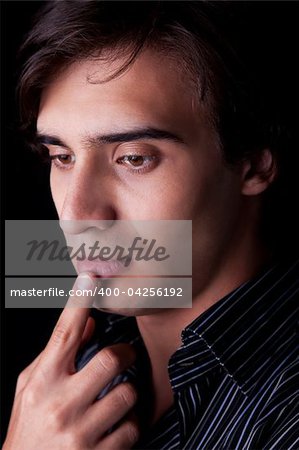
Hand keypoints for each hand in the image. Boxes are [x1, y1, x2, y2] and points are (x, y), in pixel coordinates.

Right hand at [3, 273, 138, 449]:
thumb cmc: (26, 431)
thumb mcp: (29, 391)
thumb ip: (55, 356)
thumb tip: (86, 324)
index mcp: (40, 383)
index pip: (63, 333)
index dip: (78, 301)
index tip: (90, 279)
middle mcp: (59, 405)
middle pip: (109, 358)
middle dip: (124, 353)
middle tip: (124, 356)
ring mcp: (80, 433)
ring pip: (127, 392)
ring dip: (126, 393)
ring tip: (114, 399)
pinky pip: (131, 427)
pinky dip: (128, 424)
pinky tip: (113, 427)